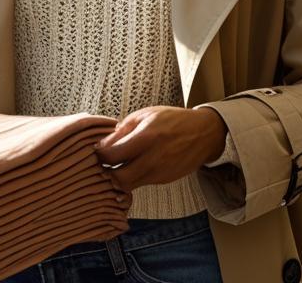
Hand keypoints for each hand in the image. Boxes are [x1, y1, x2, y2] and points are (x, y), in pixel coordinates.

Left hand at [94, 106, 226, 191]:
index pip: (111, 156)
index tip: (98, 150)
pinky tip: (134, 167)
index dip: (99, 155)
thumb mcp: (145, 115)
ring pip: (128, 186)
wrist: (204, 134)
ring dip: (119, 178)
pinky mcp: (164, 180)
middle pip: (118, 179)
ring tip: (118, 166)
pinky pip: (141, 183)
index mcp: (146, 137)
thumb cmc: (173, 120)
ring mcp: (159, 172)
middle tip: (104, 164)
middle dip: (107, 173)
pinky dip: (133, 178)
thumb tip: (102, 144)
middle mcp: (152, 158)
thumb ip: (122, 130)